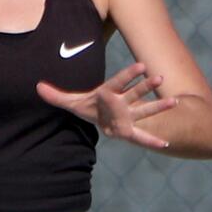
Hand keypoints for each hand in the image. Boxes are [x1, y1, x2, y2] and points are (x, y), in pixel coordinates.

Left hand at [36, 62, 176, 149]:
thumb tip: (37, 87)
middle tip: (159, 76)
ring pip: (145, 109)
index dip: (129, 74)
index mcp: (109, 92)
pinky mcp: (129, 128)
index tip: (141, 66)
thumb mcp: (71, 102)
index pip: (119, 81)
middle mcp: (122, 102)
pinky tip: (165, 145)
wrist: (99, 117)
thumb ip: (56, 96)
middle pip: (135, 92)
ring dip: (159, 106)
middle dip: (146, 86)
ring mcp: (128, 114)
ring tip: (174, 102)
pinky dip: (152, 141)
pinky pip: (142, 135)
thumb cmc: (89, 107)